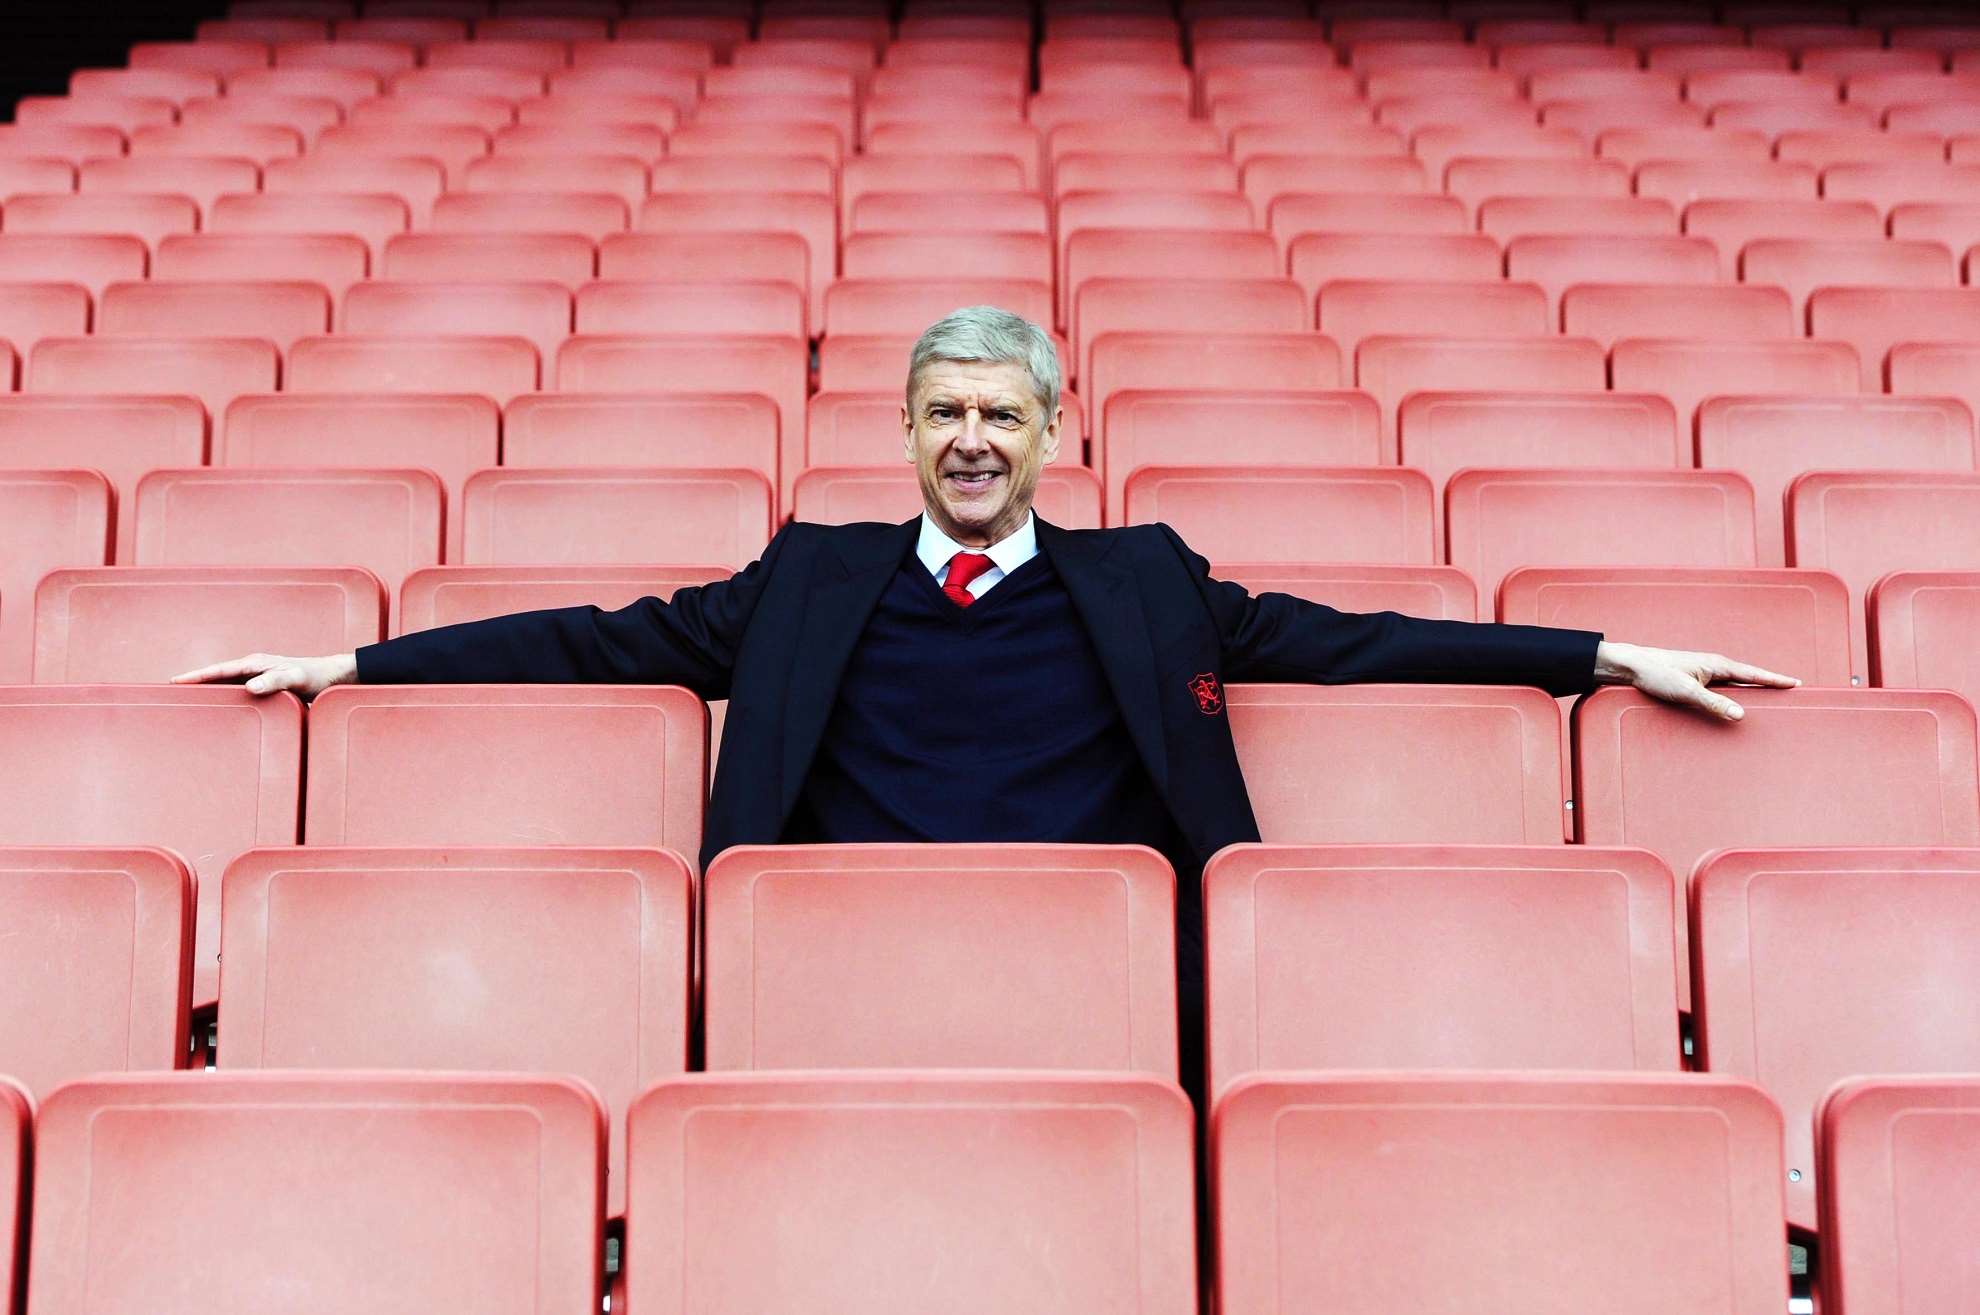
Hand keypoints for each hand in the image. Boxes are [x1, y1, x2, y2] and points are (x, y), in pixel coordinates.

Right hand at [170, 652, 357, 699]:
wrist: (332, 676)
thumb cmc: (315, 676)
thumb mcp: (297, 678)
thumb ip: (275, 681)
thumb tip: (250, 687)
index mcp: (255, 663)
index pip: (218, 670)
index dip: (196, 676)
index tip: (174, 681)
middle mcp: (253, 668)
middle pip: (216, 676)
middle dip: (193, 683)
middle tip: (169, 693)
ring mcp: (257, 677)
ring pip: (225, 684)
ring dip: (207, 691)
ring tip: (185, 703)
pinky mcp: (264, 686)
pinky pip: (237, 692)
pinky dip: (224, 698)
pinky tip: (218, 709)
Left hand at [1594, 641, 1800, 721]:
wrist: (1630, 665)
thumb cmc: (1657, 674)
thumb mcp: (1686, 692)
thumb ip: (1714, 704)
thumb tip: (1741, 716)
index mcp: (1717, 665)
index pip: (1754, 674)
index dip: (1776, 680)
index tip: (1796, 684)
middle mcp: (1714, 666)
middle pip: (1748, 678)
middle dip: (1769, 684)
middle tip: (1790, 692)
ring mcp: (1704, 672)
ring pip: (1735, 683)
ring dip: (1751, 690)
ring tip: (1769, 699)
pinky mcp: (1693, 678)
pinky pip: (1721, 688)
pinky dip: (1732, 694)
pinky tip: (1732, 703)